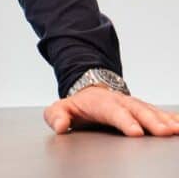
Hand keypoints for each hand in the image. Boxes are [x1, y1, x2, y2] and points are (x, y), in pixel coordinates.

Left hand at [44, 85, 178, 136]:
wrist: (90, 91)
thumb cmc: (77, 106)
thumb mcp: (61, 109)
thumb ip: (56, 116)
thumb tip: (60, 126)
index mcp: (101, 103)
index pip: (113, 112)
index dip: (125, 121)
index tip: (136, 132)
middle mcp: (120, 102)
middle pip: (137, 111)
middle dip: (151, 121)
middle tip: (163, 132)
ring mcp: (134, 105)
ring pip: (150, 111)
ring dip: (164, 120)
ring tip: (176, 129)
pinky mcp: (143, 109)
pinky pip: (159, 112)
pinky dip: (170, 117)